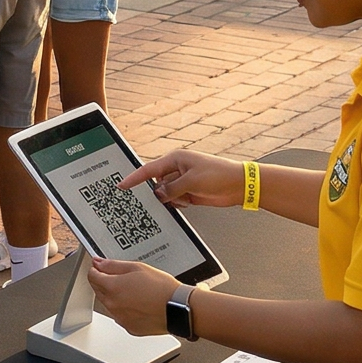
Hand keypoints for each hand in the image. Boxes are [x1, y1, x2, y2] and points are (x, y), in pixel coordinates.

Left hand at [87, 258, 180, 336]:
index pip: (92, 276)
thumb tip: (98, 263)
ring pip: (109, 304)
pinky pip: (120, 316)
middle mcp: (113, 304)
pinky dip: (124, 309)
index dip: (96, 269)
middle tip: (121, 277)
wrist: (179, 309)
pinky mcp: (129, 327)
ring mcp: (120, 318)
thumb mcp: (137, 267)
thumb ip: (113, 265)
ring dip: (114, 296)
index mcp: (112, 287)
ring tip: (134, 291)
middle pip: (98, 290)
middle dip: (104, 281)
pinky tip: (138, 303)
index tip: (100, 267)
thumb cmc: (162, 288)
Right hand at [120, 149, 243, 206]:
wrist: (239, 185)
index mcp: (175, 159)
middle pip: (158, 184)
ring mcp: (183, 181)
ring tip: (187, 199)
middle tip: (169, 197)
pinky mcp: (189, 192)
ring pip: (166, 194)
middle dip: (161, 193)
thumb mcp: (192, 182)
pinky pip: (176, 199)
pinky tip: (190, 202)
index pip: (148, 170)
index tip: (122, 185)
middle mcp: (177, 169)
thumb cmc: (219, 175)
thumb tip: (158, 195)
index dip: (134, 178)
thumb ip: (172, 189)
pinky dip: (180, 203)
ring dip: (173, 199)